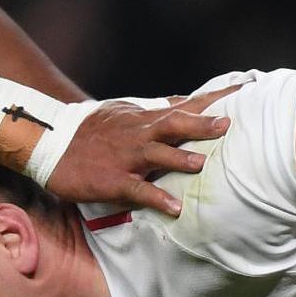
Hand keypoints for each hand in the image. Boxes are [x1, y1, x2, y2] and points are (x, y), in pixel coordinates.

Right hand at [45, 89, 229, 215]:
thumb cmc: (91, 131)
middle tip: (227, 124)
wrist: (50, 144)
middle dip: (200, 124)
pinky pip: (136, 189)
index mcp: (144, 119)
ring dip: (179, 158)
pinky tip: (174, 207)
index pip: (186, 104)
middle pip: (173, 124)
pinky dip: (155, 197)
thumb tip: (185, 100)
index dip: (215, 98)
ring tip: (203, 163)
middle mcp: (138, 134)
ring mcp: (126, 157)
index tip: (245, 89)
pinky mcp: (112, 180)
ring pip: (155, 155)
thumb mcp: (124, 112)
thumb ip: (156, 109)